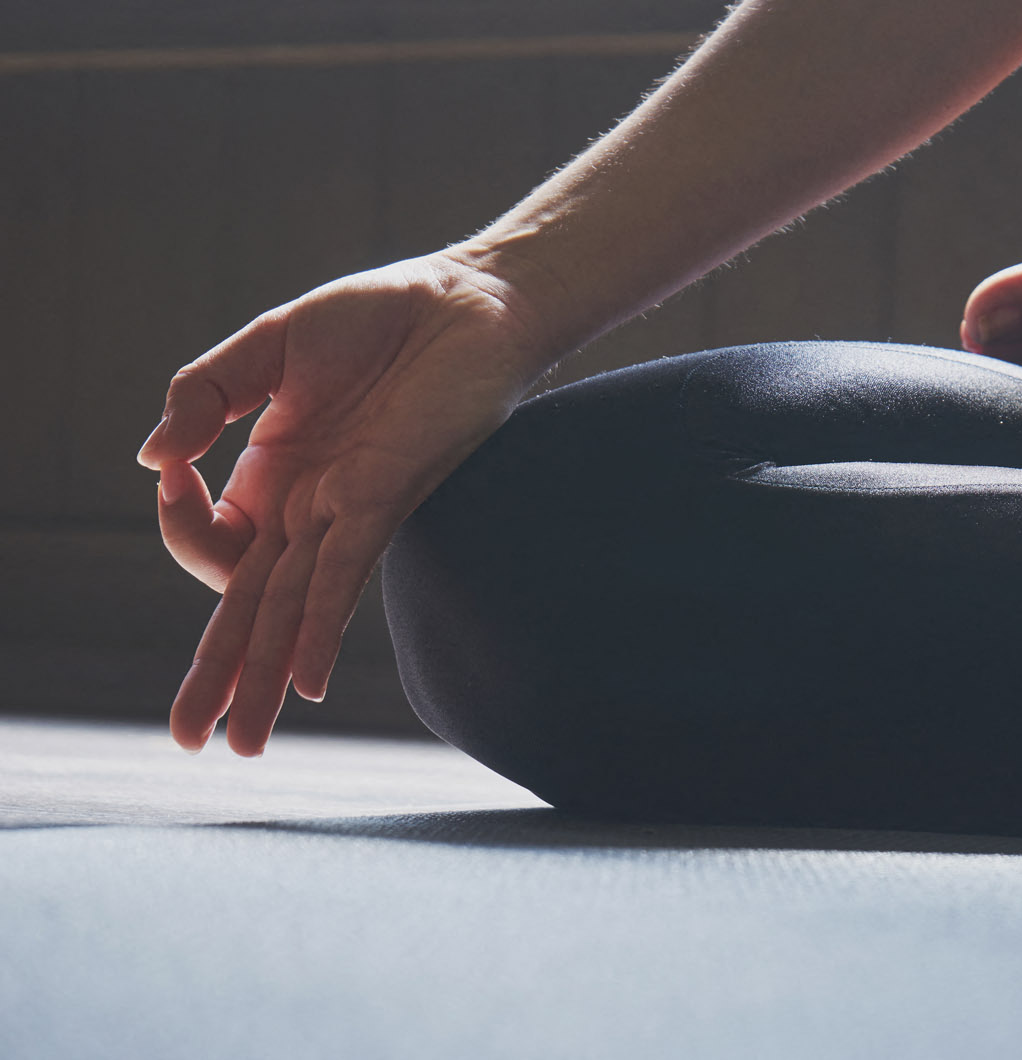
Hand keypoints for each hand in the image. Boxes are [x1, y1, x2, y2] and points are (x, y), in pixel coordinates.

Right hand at [139, 252, 549, 754]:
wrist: (467, 298)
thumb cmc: (380, 319)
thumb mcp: (268, 348)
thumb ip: (203, 395)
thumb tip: (149, 459)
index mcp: (275, 475)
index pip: (209, 540)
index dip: (176, 522)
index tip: (171, 470)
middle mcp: (310, 507)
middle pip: (250, 608)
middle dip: (216, 676)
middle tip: (184, 741)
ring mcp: (347, 509)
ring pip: (290, 610)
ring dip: (260, 677)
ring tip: (242, 745)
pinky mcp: (387, 497)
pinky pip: (343, 575)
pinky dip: (318, 627)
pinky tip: (305, 683)